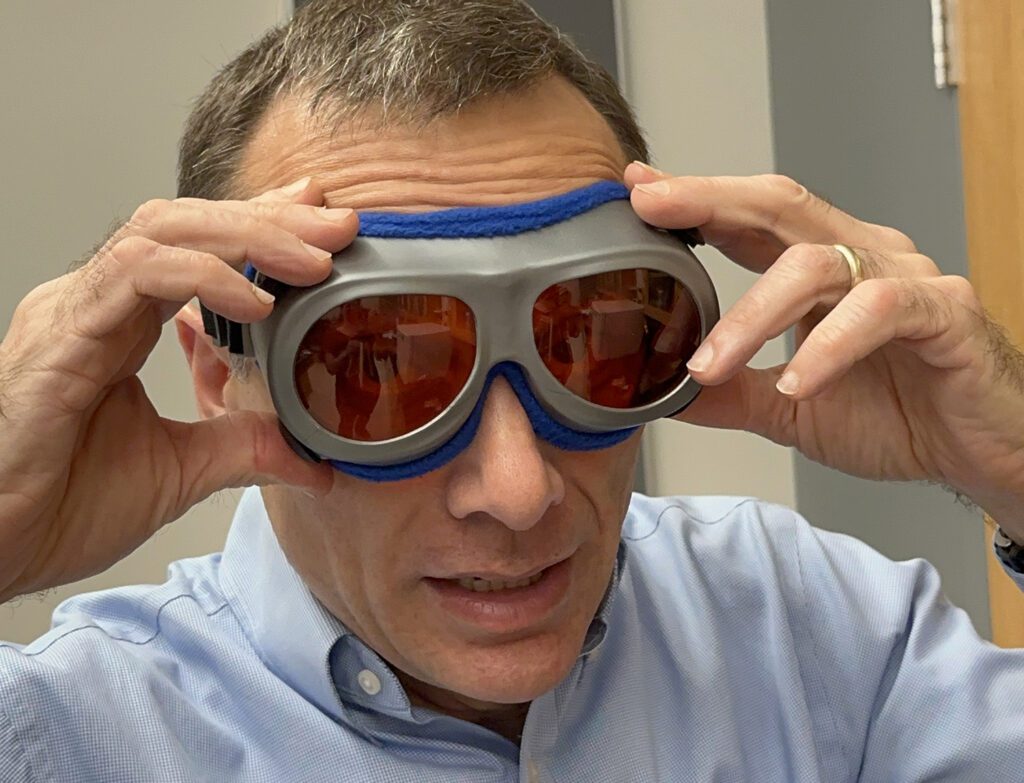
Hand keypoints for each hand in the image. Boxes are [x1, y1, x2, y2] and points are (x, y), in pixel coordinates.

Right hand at [0, 178, 356, 601]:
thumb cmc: (57, 507)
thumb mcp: (179, 472)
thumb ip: (242, 448)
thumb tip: (313, 459)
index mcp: (121, 325)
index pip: (197, 249)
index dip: (261, 226)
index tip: (322, 224)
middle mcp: (98, 304)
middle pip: (188, 224)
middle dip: (270, 218)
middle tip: (338, 223)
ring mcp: (75, 313)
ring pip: (163, 231)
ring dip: (247, 236)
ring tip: (313, 260)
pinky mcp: (61, 338)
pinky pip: (135, 276)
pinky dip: (201, 277)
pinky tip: (255, 303)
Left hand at [625, 164, 1023, 536]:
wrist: (979, 457)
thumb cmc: (898, 416)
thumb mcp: (792, 408)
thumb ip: (732, 394)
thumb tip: (663, 392)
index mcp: (823, 271)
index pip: (752, 221)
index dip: (696, 201)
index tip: (637, 190)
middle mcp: (862, 258)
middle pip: (779, 208)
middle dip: (710, 202)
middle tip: (651, 206)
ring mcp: (906, 279)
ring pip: (817, 262)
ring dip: (752, 314)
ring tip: (708, 365)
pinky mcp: (946, 313)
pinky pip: (882, 310)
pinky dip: (830, 346)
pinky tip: (799, 381)